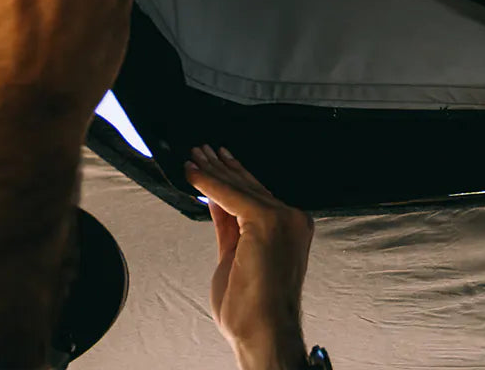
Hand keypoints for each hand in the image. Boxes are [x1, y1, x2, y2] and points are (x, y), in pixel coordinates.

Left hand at [186, 146, 313, 369]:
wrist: (265, 333)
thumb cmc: (252, 307)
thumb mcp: (236, 257)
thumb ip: (229, 227)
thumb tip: (216, 201)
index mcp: (291, 227)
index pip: (257, 195)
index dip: (234, 176)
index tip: (218, 160)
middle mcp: (292, 218)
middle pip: (249, 186)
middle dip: (221, 167)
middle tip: (201, 150)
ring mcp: (283, 218)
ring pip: (240, 187)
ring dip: (213, 170)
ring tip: (193, 156)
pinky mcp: (266, 221)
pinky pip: (230, 196)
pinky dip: (208, 183)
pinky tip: (192, 172)